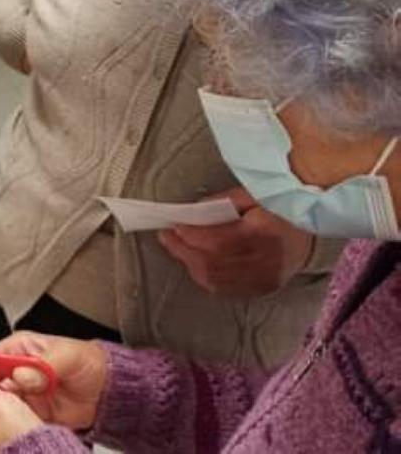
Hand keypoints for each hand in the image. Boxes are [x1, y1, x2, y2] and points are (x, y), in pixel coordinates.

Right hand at [0, 332, 107, 429]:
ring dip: (5, 407)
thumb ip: (43, 363)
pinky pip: (19, 418)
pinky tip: (21, 420)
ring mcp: (25, 394)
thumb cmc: (87, 362)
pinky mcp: (34, 413)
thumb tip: (21, 374)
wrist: (109, 390)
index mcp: (20, 348)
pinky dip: (18, 421)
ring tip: (12, 408)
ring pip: (3, 402)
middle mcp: (18, 371)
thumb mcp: (66, 355)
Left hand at [159, 187, 313, 295]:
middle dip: (184, 251)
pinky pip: (228, 288)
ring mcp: (268, 278)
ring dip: (191, 264)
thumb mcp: (253, 194)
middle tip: (167, 237)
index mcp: (266, 233)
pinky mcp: (267, 287)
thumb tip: (192, 212)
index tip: (173, 226)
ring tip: (178, 248)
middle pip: (214, 264)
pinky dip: (207, 276)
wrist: (315, 222)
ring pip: (217, 280)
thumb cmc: (280, 204)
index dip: (192, 237)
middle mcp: (268, 260)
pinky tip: (196, 262)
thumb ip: (222, 202)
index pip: (219, 242)